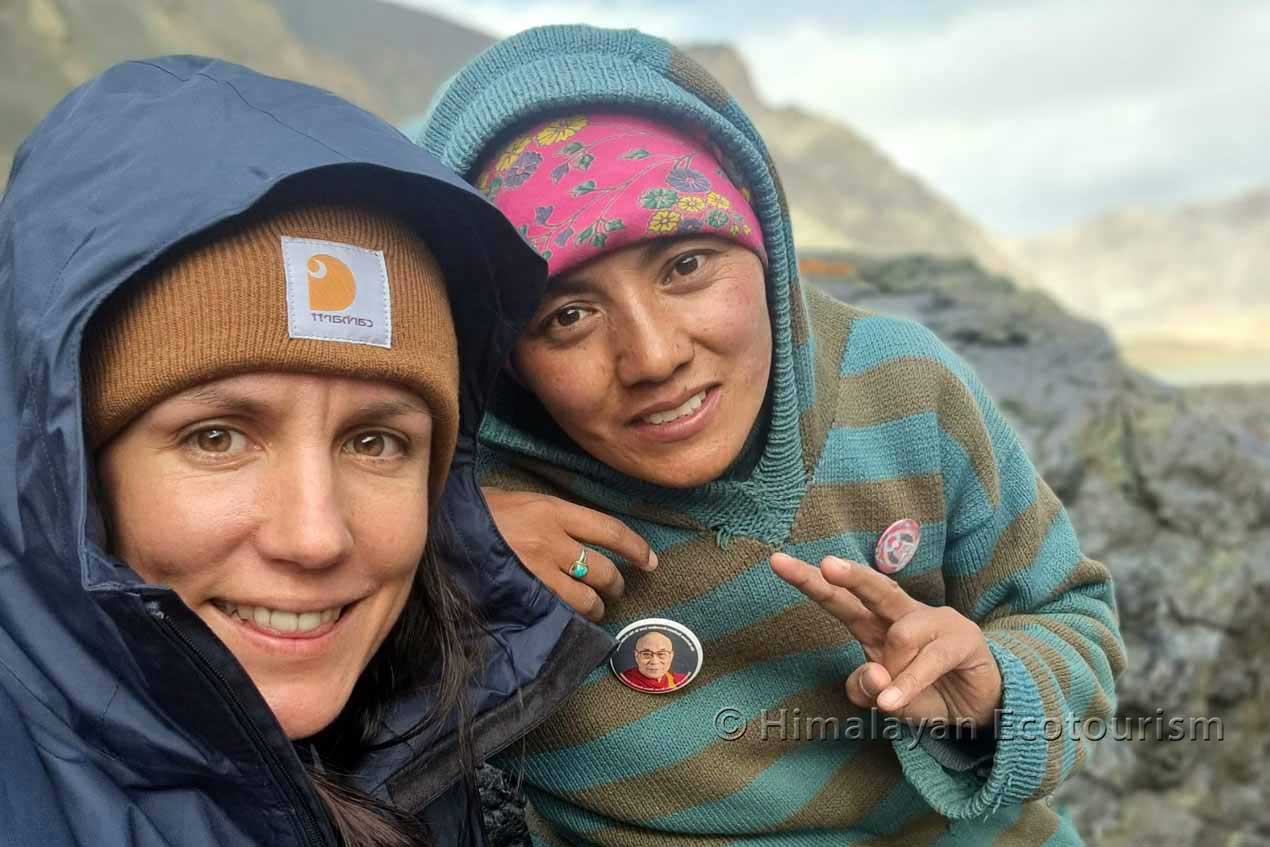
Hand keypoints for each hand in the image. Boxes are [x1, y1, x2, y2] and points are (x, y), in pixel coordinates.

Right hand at [483, 488, 656, 622]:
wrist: (436, 529)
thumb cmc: (472, 511)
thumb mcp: (514, 500)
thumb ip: (547, 518)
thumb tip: (571, 535)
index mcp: (552, 510)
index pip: (610, 530)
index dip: (636, 548)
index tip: (650, 561)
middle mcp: (552, 541)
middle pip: (604, 569)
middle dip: (615, 585)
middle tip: (614, 591)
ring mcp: (537, 572)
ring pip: (586, 598)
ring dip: (594, 608)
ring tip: (592, 609)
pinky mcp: (521, 596)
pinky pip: (559, 614)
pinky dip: (568, 619)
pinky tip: (567, 620)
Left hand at [770, 553, 1001, 727]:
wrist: (977, 706)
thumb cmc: (923, 692)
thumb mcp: (883, 700)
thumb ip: (865, 689)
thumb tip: (873, 677)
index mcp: (876, 623)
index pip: (839, 599)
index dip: (810, 582)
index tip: (776, 562)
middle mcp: (903, 614)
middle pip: (874, 588)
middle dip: (850, 576)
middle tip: (827, 566)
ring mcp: (936, 622)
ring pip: (901, 634)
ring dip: (893, 671)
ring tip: (894, 696)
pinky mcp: (963, 639)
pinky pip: (929, 659)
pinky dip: (908, 684)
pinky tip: (893, 703)